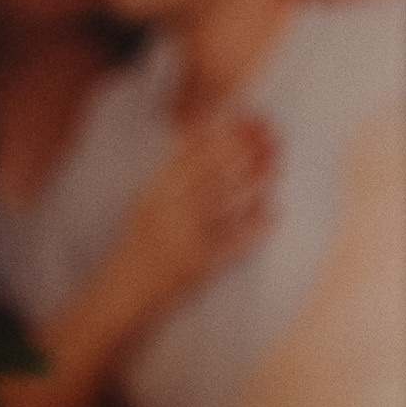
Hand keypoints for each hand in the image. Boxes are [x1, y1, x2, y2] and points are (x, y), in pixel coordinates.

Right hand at [118, 110, 276, 317]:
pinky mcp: (202, 265)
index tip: (242, 115)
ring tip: (276, 168)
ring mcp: (187, 237)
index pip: (188, 153)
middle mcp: (170, 210)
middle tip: (270, 133)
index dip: (218, 132)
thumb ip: (172, 171)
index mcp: (155, 191)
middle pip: (213, 172)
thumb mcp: (146, 201)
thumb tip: (202, 135)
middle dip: (244, 150)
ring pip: (228, 203)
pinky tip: (274, 212)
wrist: (129, 291)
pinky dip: (256, 228)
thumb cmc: (141, 243)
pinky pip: (235, 243)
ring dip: (256, 183)